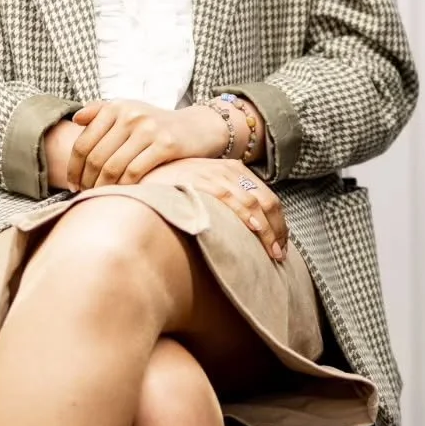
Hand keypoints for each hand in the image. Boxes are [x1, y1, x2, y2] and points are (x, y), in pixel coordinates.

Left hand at [66, 101, 227, 191]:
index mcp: (117, 107)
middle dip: (87, 181)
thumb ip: (101, 112)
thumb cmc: (158, 124)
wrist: (198, 127)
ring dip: (103, 187)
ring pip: (113, 167)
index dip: (74, 167)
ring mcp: (149, 129)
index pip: (83, 143)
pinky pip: (134, 172)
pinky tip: (121, 192)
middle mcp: (131, 115)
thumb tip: (76, 119)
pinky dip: (124, 187)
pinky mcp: (166, 144)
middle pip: (96, 157)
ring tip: (101, 195)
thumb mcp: (130, 111)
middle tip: (86, 193)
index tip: (73, 182)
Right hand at [140, 158, 288, 262]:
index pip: (266, 197)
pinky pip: (231, 200)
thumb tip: (246, 232)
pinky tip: (255, 230)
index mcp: (234, 171)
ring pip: (254, 203)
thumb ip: (225, 203)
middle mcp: (230, 170)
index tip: (280, 246)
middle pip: (266, 201)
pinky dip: (246, 215)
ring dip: (268, 230)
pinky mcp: (203, 181)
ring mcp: (217, 175)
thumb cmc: (173, 188)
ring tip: (272, 253)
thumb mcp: (205, 189)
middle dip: (277, 230)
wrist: (144, 174)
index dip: (278, 223)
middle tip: (279, 255)